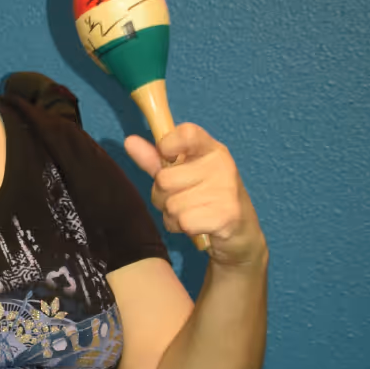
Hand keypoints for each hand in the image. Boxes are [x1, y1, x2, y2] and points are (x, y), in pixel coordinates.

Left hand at [124, 123, 265, 268]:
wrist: (240, 235)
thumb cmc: (206, 201)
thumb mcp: (183, 176)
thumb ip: (155, 160)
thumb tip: (129, 141)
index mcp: (211, 149)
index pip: (185, 133)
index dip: (167, 146)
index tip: (168, 160)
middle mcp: (221, 165)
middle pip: (164, 180)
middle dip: (163, 197)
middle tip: (182, 201)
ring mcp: (226, 190)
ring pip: (171, 205)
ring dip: (173, 216)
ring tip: (191, 215)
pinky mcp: (226, 215)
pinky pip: (183, 221)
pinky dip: (183, 229)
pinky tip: (197, 227)